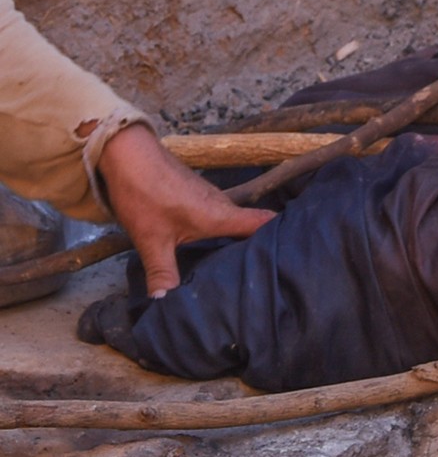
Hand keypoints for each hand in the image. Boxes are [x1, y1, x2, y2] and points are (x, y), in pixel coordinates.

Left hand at [98, 124, 273, 295]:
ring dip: (237, 240)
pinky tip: (209, 246)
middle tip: (262, 273)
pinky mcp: (197, 194)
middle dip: (258, 247)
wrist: (126, 152)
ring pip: (234, 222)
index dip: (283, 237)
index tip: (293, 256)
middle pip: (254, 226)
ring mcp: (211, 198)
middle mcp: (224, 205)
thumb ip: (162, 272)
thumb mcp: (151, 240)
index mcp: (222, 216)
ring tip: (237, 265)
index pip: (266, 224)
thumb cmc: (144, 193)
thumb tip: (165, 304)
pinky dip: (219, 230)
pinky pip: (218, 216)